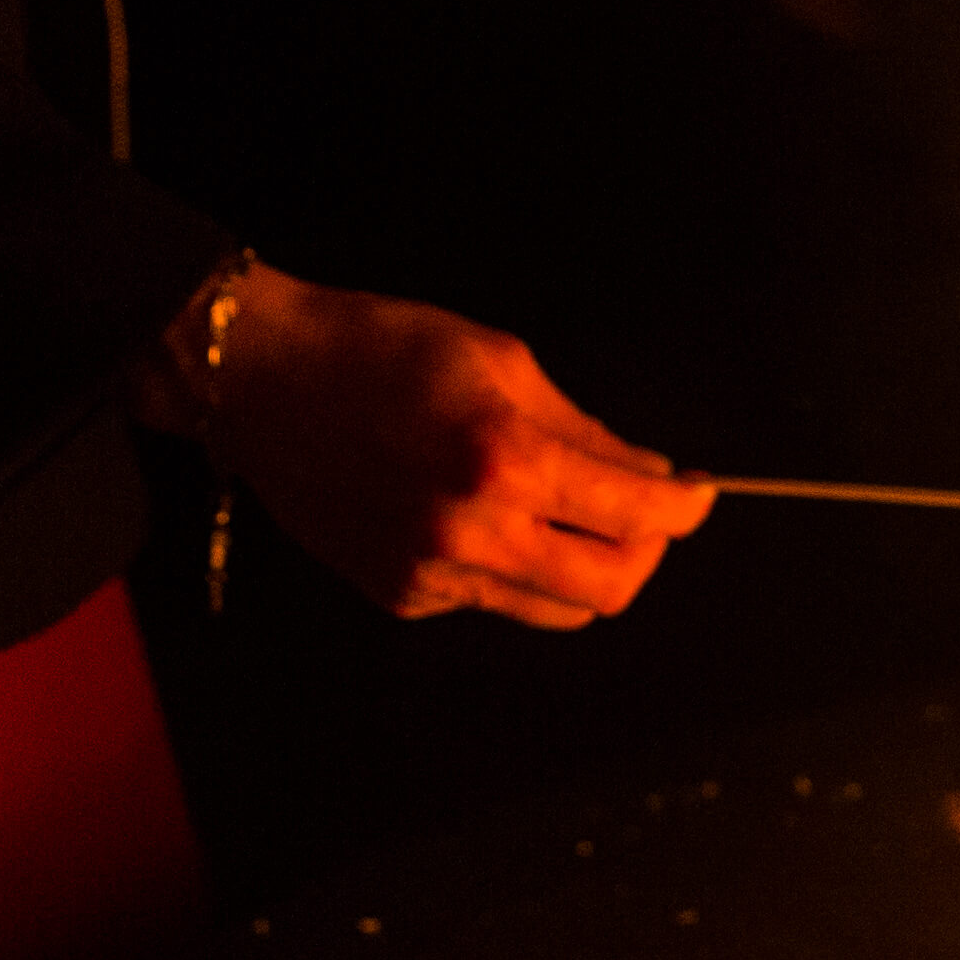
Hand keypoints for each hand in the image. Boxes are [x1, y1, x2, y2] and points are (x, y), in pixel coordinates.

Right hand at [176, 269, 710, 625]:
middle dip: (645, 552)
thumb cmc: (379, 348)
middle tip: (644, 513)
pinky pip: (491, 601)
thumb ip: (584, 431)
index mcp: (504, 460)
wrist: (262, 379)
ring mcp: (431, 574)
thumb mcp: (501, 362)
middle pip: (610, 589)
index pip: (635, 514)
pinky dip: (515, 569)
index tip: (697, 495)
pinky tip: (487, 518)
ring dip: (584, 569)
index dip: (685, 507)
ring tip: (569, 516)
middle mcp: (471, 532)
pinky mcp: (399, 595)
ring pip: (555, 610)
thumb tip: (651, 476)